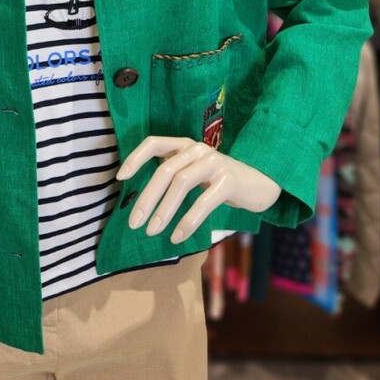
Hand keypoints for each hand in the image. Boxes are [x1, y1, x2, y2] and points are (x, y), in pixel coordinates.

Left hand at [116, 136, 280, 244]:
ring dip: (164, 210)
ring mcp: (214, 162)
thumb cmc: (218, 181)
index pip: (154, 142)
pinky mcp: (229, 180)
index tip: (121, 179)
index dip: (135, 158)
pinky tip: (177, 236)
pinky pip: (204, 201)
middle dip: (147, 198)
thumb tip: (141, 200)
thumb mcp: (193, 173)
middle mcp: (197, 149)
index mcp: (184, 145)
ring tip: (152, 232)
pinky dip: (188, 220)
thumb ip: (172, 176)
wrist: (258, 184)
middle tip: (134, 223)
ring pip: (182, 183)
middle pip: (165, 170)